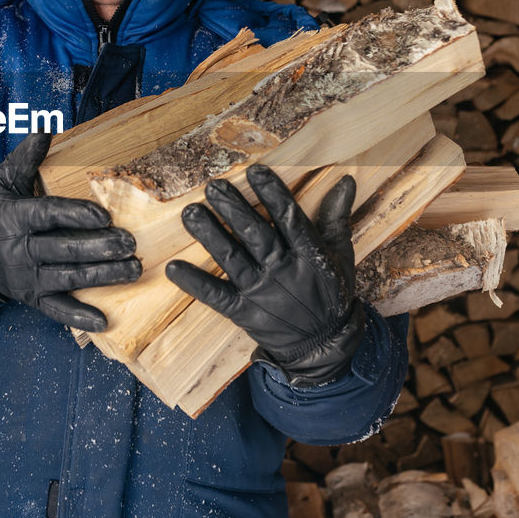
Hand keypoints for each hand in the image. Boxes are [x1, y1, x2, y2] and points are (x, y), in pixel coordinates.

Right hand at [0, 132, 140, 331]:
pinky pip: (57, 310)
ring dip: (102, 276)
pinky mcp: (33, 298)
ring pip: (69, 278)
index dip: (76, 215)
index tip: (104, 215)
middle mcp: (23, 249)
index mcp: (17, 218)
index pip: (49, 215)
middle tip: (130, 244)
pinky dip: (79, 317)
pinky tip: (104, 320)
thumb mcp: (2, 182)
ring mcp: (29, 277)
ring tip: (133, 270)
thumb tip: (45, 130)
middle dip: (100, 247)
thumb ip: (25, 159)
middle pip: (65, 249)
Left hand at [165, 166, 363, 386]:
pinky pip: (216, 296)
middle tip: (213, 186)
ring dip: (209, 236)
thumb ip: (336, 218)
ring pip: (232, 260)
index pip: (290, 219)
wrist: (323, 346)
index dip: (273, 194)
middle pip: (255, 235)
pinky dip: (195, 283)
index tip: (255, 171)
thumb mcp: (341, 256)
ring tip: (190, 213)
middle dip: (233, 209)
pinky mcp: (244, 313)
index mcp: (309, 255)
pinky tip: (174, 268)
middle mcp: (283, 271)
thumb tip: (345, 181)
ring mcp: (261, 293)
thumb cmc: (330, 293)